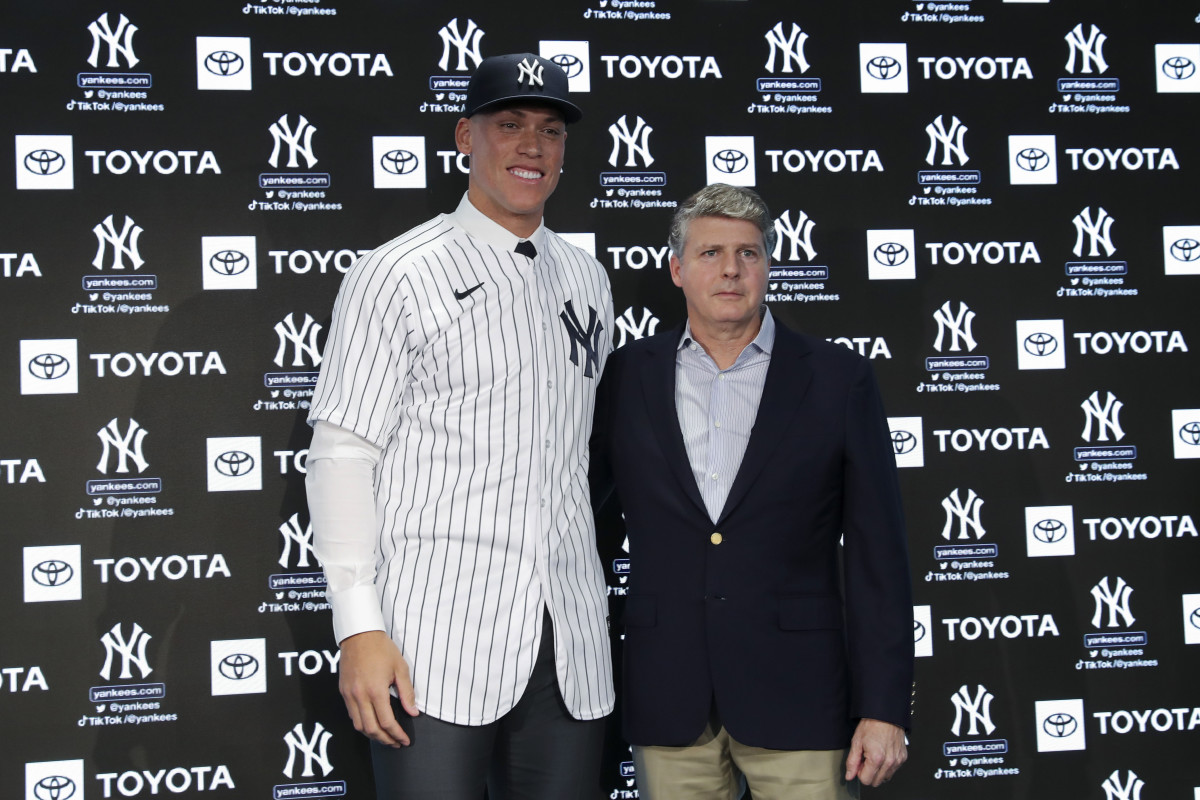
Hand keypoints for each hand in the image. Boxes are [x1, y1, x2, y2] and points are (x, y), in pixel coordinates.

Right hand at [337, 630, 417, 746]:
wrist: (359, 635)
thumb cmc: (381, 649)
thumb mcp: (400, 668)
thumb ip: (407, 693)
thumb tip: (413, 712)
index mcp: (376, 691)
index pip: (387, 722)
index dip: (397, 735)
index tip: (404, 740)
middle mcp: (360, 696)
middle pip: (371, 729)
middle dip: (385, 740)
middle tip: (396, 743)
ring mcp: (349, 695)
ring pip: (359, 726)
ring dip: (372, 735)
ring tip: (385, 737)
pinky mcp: (343, 692)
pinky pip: (352, 715)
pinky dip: (362, 724)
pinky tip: (372, 723)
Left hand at [844, 718, 905, 786]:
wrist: (886, 715)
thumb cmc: (871, 725)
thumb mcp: (856, 742)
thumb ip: (852, 762)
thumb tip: (849, 776)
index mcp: (876, 758)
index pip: (866, 780)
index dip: (860, 772)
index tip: (860, 762)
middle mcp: (889, 762)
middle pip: (876, 782)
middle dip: (869, 773)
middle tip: (866, 759)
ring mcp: (897, 760)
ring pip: (885, 778)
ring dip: (878, 771)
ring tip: (875, 756)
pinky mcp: (903, 758)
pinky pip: (893, 770)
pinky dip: (887, 766)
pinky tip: (883, 754)